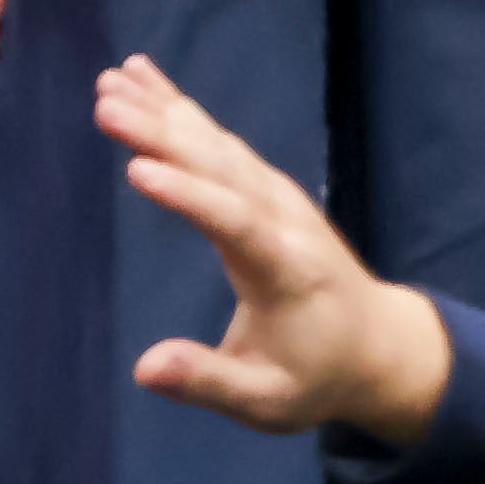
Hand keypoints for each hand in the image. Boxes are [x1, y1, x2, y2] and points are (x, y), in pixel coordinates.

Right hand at [97, 50, 450, 442]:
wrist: (379, 346)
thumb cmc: (316, 379)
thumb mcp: (266, 402)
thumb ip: (208, 381)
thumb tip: (145, 368)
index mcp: (285, 271)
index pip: (235, 225)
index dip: (189, 198)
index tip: (136, 170)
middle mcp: (285, 221)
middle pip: (222, 169)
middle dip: (163, 133)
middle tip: (105, 102)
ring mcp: (279, 199)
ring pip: (219, 146)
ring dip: (166, 111)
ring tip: (113, 81)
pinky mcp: (268, 190)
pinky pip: (221, 143)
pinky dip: (182, 111)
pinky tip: (147, 85)